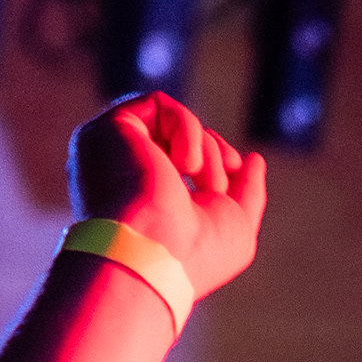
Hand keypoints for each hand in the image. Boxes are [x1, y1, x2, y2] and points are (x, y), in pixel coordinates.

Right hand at [67, 91, 268, 301]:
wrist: (154, 257)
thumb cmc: (193, 257)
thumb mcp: (235, 226)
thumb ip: (247, 192)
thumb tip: (253, 159)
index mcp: (142, 201)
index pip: (183, 160)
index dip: (218, 160)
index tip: (233, 177)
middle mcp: (121, 176)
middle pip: (179, 140)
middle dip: (214, 155)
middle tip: (217, 187)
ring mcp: (111, 153)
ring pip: (171, 122)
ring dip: (204, 148)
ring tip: (203, 181)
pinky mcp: (108, 130)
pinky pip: (158, 103)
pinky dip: (186, 128)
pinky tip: (186, 165)